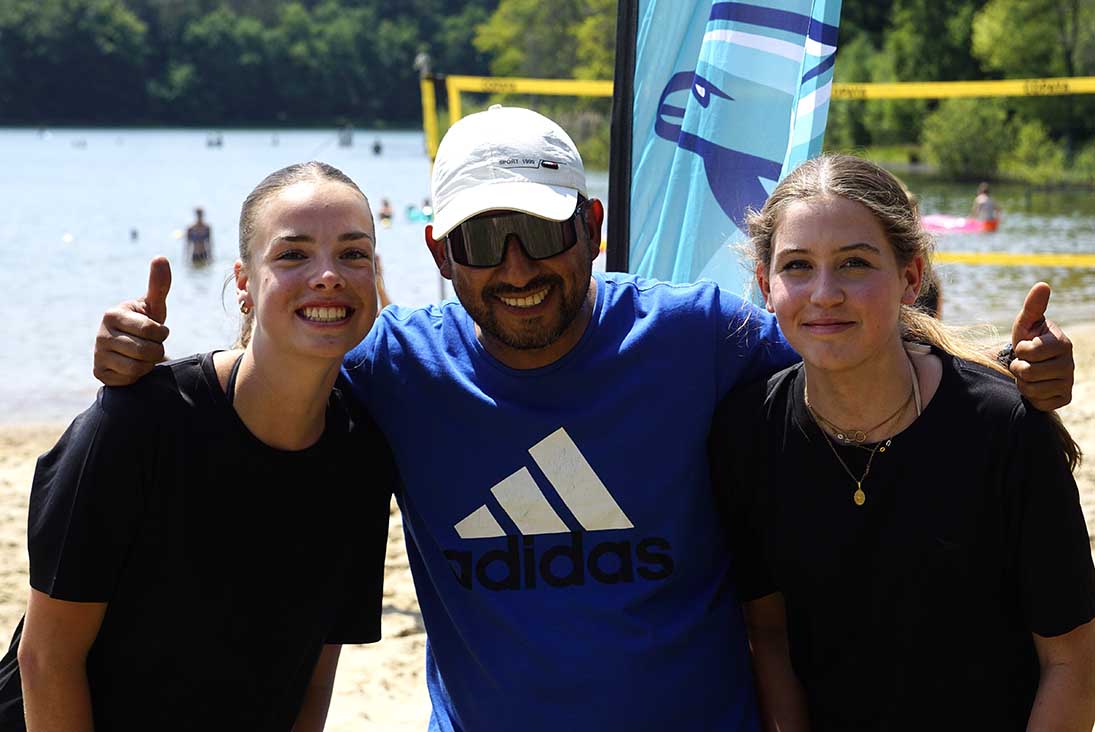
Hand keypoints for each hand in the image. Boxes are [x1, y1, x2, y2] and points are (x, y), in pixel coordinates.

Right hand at [93, 257, 171, 385]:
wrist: (130, 347)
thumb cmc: (144, 323)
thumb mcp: (153, 306)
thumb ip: (158, 285)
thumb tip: (160, 257)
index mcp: (112, 314)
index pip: (151, 330)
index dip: (162, 334)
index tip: (158, 331)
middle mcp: (100, 333)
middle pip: (145, 351)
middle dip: (156, 350)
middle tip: (151, 345)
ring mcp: (98, 353)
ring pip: (137, 367)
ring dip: (149, 363)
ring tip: (143, 355)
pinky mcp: (99, 372)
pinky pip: (128, 379)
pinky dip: (137, 375)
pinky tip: (133, 365)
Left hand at [1009, 282, 1073, 410]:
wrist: (1028, 364)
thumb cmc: (1027, 339)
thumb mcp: (1025, 323)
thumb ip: (1033, 306)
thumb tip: (1042, 285)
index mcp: (1063, 344)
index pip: (1030, 351)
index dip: (1019, 350)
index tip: (1024, 347)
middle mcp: (1070, 364)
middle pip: (1029, 372)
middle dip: (1018, 367)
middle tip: (1023, 362)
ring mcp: (1068, 383)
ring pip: (1032, 389)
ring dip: (1022, 382)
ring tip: (1027, 373)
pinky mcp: (1063, 399)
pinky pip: (1039, 402)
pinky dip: (1030, 396)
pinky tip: (1035, 386)